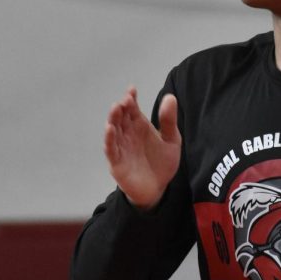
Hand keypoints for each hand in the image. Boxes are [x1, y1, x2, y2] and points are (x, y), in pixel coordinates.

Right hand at [104, 87, 181, 210]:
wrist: (158, 189)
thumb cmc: (162, 163)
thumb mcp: (171, 140)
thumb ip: (169, 121)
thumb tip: (171, 96)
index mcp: (140, 127)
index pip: (133, 109)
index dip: (131, 99)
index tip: (132, 90)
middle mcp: (128, 134)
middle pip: (121, 118)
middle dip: (122, 108)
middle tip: (125, 100)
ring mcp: (121, 148)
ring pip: (113, 131)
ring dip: (113, 119)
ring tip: (116, 109)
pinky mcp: (117, 162)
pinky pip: (111, 149)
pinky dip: (109, 139)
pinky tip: (110, 129)